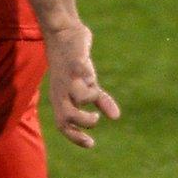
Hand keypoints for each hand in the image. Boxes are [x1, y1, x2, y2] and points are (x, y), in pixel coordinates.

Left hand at [45, 20, 120, 147]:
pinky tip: (89, 72)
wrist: (63, 34)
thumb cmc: (73, 64)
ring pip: (77, 96)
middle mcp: (61, 90)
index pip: (63, 125)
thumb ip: (100, 101)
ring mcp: (67, 76)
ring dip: (90, 98)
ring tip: (94, 90)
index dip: (75, 137)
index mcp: (61, 98)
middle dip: (82, 122)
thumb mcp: (87, 85)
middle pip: (65, 117)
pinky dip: (86, 74)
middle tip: (95, 117)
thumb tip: (116, 117)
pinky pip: (79, 70)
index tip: (91, 143)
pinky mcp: (74, 60)